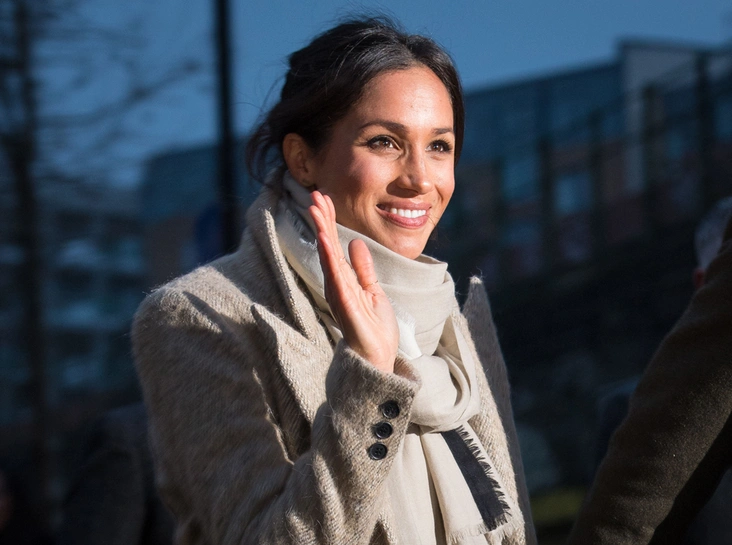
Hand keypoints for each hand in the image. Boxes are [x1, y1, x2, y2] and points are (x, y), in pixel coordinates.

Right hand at [308, 191, 398, 372]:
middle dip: (322, 219)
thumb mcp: (373, 291)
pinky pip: (335, 275)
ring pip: (328, 255)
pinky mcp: (345, 302)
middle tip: (315, 194)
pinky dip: (329, 255)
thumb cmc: (373, 329)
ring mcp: (339, 292)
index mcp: (345, 280)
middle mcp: (337, 284)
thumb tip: (356, 244)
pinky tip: (325, 237)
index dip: (329, 221)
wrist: (379, 357)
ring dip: (322, 230)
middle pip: (328, 245)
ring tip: (316, 208)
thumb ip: (364, 269)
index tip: (324, 199)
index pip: (335, 245)